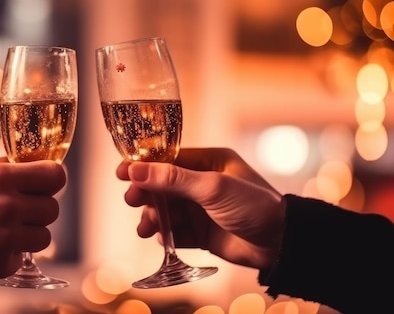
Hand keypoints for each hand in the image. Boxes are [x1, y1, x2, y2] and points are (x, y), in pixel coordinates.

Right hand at [0, 157, 65, 289]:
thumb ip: (0, 169)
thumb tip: (27, 163)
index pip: (55, 175)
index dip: (52, 179)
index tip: (45, 183)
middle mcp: (7, 206)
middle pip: (53, 207)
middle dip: (40, 208)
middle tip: (20, 209)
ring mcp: (7, 237)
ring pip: (45, 235)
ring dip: (30, 232)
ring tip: (6, 230)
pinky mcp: (2, 264)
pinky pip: (24, 255)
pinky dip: (12, 252)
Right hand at [116, 148, 284, 269]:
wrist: (282, 244)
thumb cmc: (254, 206)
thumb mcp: (212, 187)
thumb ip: (173, 179)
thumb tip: (137, 169)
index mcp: (209, 162)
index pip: (168, 160)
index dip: (144, 166)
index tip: (122, 172)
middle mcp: (203, 182)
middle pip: (162, 185)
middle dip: (146, 193)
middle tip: (132, 201)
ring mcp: (201, 208)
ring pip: (166, 209)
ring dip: (153, 217)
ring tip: (146, 227)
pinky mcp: (201, 232)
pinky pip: (175, 230)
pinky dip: (165, 234)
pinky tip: (162, 238)